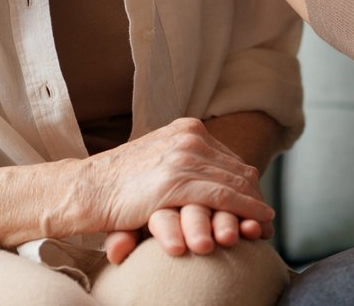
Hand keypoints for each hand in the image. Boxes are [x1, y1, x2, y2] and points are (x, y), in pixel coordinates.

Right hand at [79, 118, 271, 258]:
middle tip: (266, 218)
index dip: (248, 184)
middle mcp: (190, 137)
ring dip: (254, 207)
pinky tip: (255, 223)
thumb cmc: (122, 185)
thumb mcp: (160, 163)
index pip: (230, 158)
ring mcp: (183, 157)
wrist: (87, 189)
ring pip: (235, 183)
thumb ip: (186, 164)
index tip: (258, 203)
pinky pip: (222, 197)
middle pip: (238, 169)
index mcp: (187, 129)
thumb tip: (214, 178)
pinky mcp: (176, 181)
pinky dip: (244, 210)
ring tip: (265, 224)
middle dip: (255, 196)